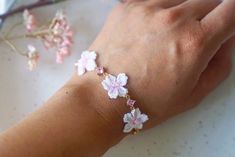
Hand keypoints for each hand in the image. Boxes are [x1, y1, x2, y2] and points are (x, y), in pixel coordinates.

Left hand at [89, 0, 234, 127]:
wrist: (102, 99)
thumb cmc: (147, 103)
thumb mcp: (193, 94)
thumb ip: (219, 64)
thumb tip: (225, 39)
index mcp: (194, 43)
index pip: (231, 10)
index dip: (232, 15)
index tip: (225, 24)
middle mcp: (173, 19)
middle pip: (208, 0)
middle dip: (208, 16)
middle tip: (193, 36)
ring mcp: (147, 9)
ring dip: (182, 13)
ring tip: (168, 36)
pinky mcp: (127, 7)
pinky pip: (155, 0)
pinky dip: (160, 12)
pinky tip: (149, 31)